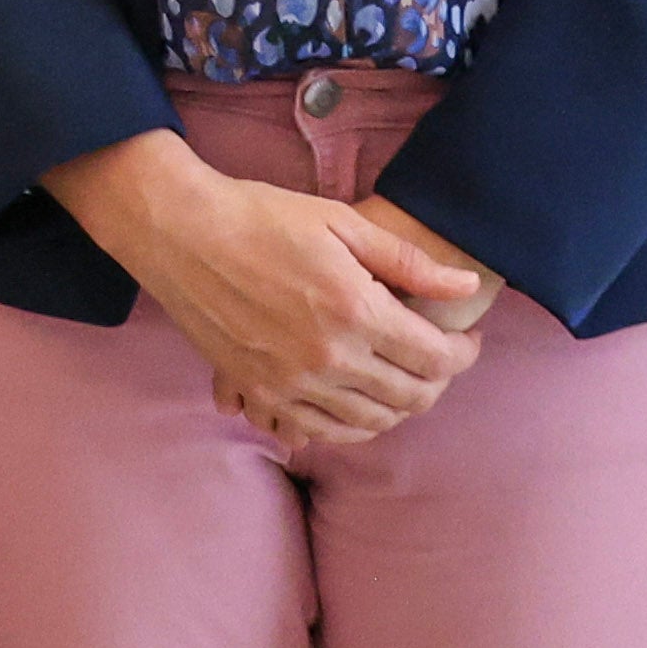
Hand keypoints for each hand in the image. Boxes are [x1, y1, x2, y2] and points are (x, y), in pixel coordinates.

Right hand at [47, 128, 488, 452]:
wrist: (179, 231)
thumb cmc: (260, 216)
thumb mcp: (341, 222)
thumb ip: (408, 262)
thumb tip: (466, 286)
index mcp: (355, 308)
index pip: (435, 357)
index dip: (463, 354)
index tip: (467, 340)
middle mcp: (329, 356)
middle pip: (410, 396)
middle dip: (438, 382)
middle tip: (440, 361)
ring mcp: (292, 381)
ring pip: (371, 421)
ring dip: (400, 408)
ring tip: (404, 381)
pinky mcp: (261, 391)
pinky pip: (323, 432)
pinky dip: (353, 427)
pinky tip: (361, 405)